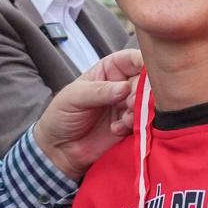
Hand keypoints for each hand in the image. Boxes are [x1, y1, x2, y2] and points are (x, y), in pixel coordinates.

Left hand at [33, 48, 141, 179]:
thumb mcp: (74, 97)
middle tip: (130, 103)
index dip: (144, 62)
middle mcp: (123, 86)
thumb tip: (124, 87)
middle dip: (143, 92)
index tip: (148, 73)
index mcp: (110, 70)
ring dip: (139, 111)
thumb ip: (99, 91)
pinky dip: (134, 126)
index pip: (133, 59)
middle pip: (146, 81)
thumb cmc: (61, 115)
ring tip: (123, 119)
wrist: (59, 149)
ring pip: (148, 103)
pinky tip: (115, 129)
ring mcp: (127, 107)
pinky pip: (144, 123)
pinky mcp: (130, 127)